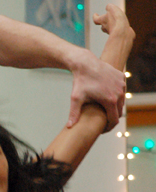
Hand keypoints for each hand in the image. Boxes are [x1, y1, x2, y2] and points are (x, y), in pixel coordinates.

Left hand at [67, 6, 127, 130]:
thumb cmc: (80, 81)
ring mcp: (122, 84)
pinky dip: (116, 94)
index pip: (114, 120)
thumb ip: (74, 114)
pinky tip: (107, 96)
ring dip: (115, 105)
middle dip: (111, 117)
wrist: (85, 63)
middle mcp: (119, 93)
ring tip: (105, 109)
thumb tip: (69, 127)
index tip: (102, 129)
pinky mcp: (121, 77)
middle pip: (118, 111)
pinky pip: (121, 89)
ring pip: (121, 100)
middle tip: (102, 120)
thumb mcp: (76, 98)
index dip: (108, 127)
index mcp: (110, 101)